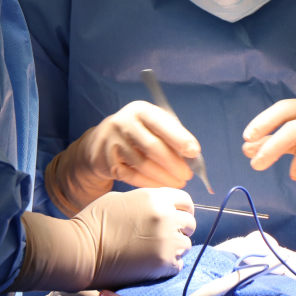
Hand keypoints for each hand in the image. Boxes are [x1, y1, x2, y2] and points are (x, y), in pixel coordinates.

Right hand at [46, 101, 200, 215]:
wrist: (102, 140)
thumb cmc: (138, 131)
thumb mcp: (152, 124)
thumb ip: (170, 134)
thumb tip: (191, 155)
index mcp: (140, 110)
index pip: (161, 123)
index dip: (179, 138)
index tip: (194, 152)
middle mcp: (123, 123)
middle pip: (152, 146)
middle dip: (173, 163)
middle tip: (187, 175)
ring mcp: (112, 142)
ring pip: (142, 164)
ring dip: (163, 177)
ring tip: (178, 183)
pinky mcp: (106, 161)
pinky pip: (130, 176)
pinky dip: (148, 183)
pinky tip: (160, 185)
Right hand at [76, 187, 196, 289]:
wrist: (82, 250)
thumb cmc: (94, 222)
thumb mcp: (122, 199)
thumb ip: (146, 201)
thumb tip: (159, 208)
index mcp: (155, 197)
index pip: (185, 200)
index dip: (182, 209)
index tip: (177, 216)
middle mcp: (166, 216)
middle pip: (190, 222)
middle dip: (180, 229)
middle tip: (165, 237)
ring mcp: (167, 240)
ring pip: (186, 244)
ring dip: (175, 248)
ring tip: (155, 252)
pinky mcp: (164, 263)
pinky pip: (178, 264)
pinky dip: (168, 265)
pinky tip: (152, 264)